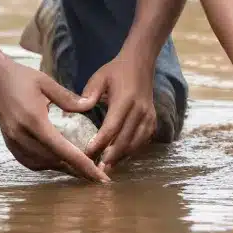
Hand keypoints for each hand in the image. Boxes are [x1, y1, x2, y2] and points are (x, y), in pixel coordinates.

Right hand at [0, 60, 110, 182]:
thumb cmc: (22, 78)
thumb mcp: (47, 82)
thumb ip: (68, 98)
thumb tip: (89, 106)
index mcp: (34, 120)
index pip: (62, 149)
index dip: (82, 164)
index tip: (98, 177)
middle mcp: (22, 135)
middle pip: (53, 160)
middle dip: (75, 169)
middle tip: (95, 173)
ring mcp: (14, 142)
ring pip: (41, 164)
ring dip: (61, 167)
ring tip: (80, 168)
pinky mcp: (10, 144)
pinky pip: (30, 162)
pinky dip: (45, 164)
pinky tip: (57, 161)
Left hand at [82, 50, 156, 168]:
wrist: (140, 63)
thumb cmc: (116, 71)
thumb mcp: (99, 77)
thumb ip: (89, 93)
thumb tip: (80, 109)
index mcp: (125, 100)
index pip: (111, 127)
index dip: (100, 143)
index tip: (87, 154)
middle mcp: (140, 110)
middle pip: (124, 140)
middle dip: (110, 156)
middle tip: (96, 169)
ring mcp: (148, 116)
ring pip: (135, 143)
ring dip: (121, 157)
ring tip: (107, 167)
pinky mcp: (152, 120)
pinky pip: (143, 140)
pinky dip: (132, 150)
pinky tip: (120, 157)